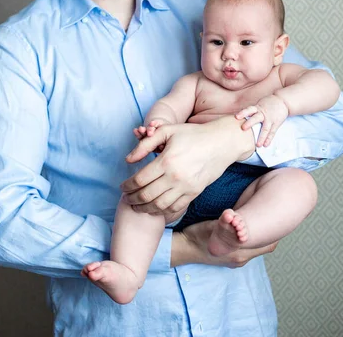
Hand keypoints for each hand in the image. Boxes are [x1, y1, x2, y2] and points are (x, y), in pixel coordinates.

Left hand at [122, 116, 254, 216]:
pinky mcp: (194, 193)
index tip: (122, 186)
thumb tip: (128, 160)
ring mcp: (186, 187)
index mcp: (166, 161)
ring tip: (137, 205)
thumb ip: (145, 145)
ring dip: (144, 208)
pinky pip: (174, 208)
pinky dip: (162, 211)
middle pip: (146, 196)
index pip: (139, 180)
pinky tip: (154, 208)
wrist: (220, 143)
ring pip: (159, 206)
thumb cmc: (192, 134)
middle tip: (126, 198)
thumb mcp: (167, 131)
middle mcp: (175, 177)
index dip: (127, 186)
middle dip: (132, 199)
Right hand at [172, 220, 278, 267]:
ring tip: (259, 222)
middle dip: (269, 233)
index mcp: (238, 253)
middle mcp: (240, 259)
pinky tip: (246, 230)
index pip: (267, 244)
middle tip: (270, 217)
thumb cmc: (196, 236)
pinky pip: (248, 250)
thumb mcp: (211, 227)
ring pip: (257, 248)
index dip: (273, 231)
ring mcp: (236, 260)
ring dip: (259, 237)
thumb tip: (231, 215)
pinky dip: (251, 241)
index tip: (274, 217)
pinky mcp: (231, 259)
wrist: (184, 248)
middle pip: (265, 246)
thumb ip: (224, 222)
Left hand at [236, 95, 288, 146]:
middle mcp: (263, 113)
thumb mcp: (259, 104)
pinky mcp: (276, 123)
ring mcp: (270, 119)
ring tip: (257, 145)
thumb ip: (252, 111)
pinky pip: (272, 132)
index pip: (249, 110)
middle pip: (256, 118)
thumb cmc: (268, 103)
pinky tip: (266, 144)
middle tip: (243, 128)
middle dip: (250, 123)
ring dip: (261, 137)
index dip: (243, 113)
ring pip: (265, 128)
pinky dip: (269, 139)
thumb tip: (239, 117)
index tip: (236, 117)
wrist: (282, 101)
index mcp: (258, 108)